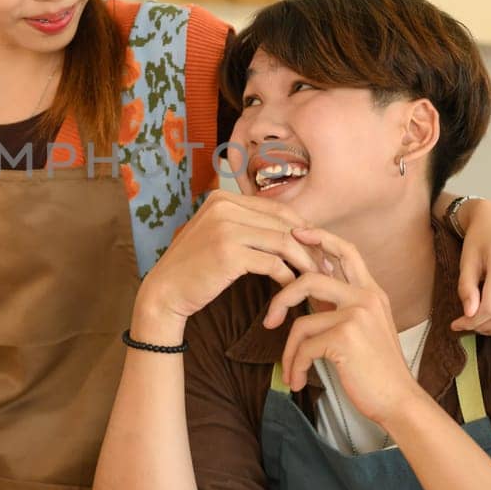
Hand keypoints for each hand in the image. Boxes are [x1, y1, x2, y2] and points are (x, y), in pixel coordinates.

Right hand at [133, 190, 322, 337]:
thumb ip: (247, 225)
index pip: (277, 209)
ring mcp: (225, 227)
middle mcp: (224, 206)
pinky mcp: (229, 252)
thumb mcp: (219, 236)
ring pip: (283, 242)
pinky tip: (290, 289)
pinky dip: (287, 277)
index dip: (302, 229)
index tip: (318, 250)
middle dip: (309, 246)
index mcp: (223, 197)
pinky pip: (273, 263)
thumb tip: (293, 229)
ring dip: (304, 263)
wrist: (165, 291)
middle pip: (284, 223)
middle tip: (325, 267)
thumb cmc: (195, 268)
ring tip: (314, 280)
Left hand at [264, 227, 421, 429]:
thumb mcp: (364, 330)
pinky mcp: (345, 336)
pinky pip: (304, 346)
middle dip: (283, 297)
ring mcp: (357, 315)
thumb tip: (308, 293)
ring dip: (290, 350)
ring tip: (291, 370)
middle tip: (269, 320)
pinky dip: (296, 365)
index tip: (295, 233)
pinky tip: (298, 380)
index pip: (347, 251)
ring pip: (302, 320)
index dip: (320, 237)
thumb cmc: (376, 370)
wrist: (399, 401)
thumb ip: (340, 308)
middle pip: (311, 277)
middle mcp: (366, 297)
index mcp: (372, 292)